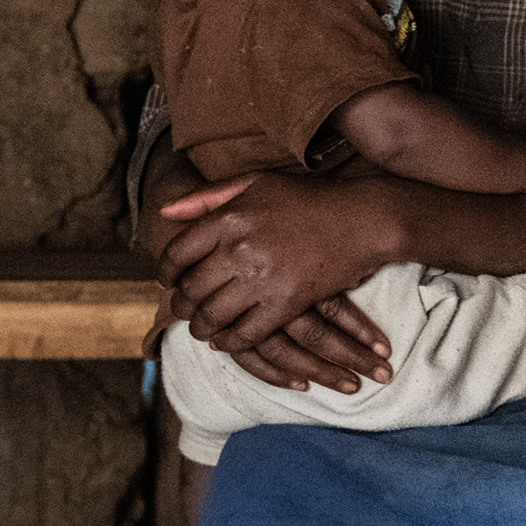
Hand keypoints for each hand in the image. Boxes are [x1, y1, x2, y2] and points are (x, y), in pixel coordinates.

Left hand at [152, 169, 398, 380]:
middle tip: (181, 309)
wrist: (362, 219)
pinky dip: (231, 341)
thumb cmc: (308, 199)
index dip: (165, 272)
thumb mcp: (255, 183)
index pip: (177, 253)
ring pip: (213, 314)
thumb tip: (164, 211)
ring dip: (201, 327)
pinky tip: (226, 340)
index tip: (167, 281)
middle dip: (180, 304)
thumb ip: (208, 197)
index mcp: (229, 217)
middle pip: (191, 288)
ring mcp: (263, 278)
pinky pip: (246, 333)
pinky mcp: (287, 302)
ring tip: (201, 328)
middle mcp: (240, 248)